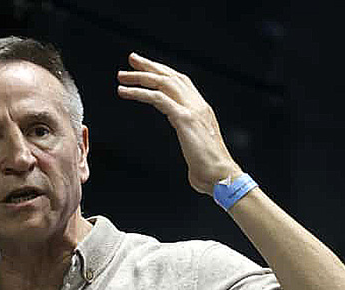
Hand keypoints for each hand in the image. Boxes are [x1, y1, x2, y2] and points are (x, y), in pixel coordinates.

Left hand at [117, 52, 242, 194]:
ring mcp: (192, 110)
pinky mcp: (185, 119)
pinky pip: (158, 98)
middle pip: (171, 76)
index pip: (181, 82)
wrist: (222, 176)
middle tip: (131, 59)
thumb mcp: (198, 146)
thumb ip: (190, 137)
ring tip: (122, 76)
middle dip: (150, 66)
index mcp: (201, 109)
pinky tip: (125, 92)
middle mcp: (198, 105)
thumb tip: (187, 141)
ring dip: (141, 77)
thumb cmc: (210, 169)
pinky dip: (140, 92)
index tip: (147, 68)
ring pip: (163, 83)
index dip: (163, 72)